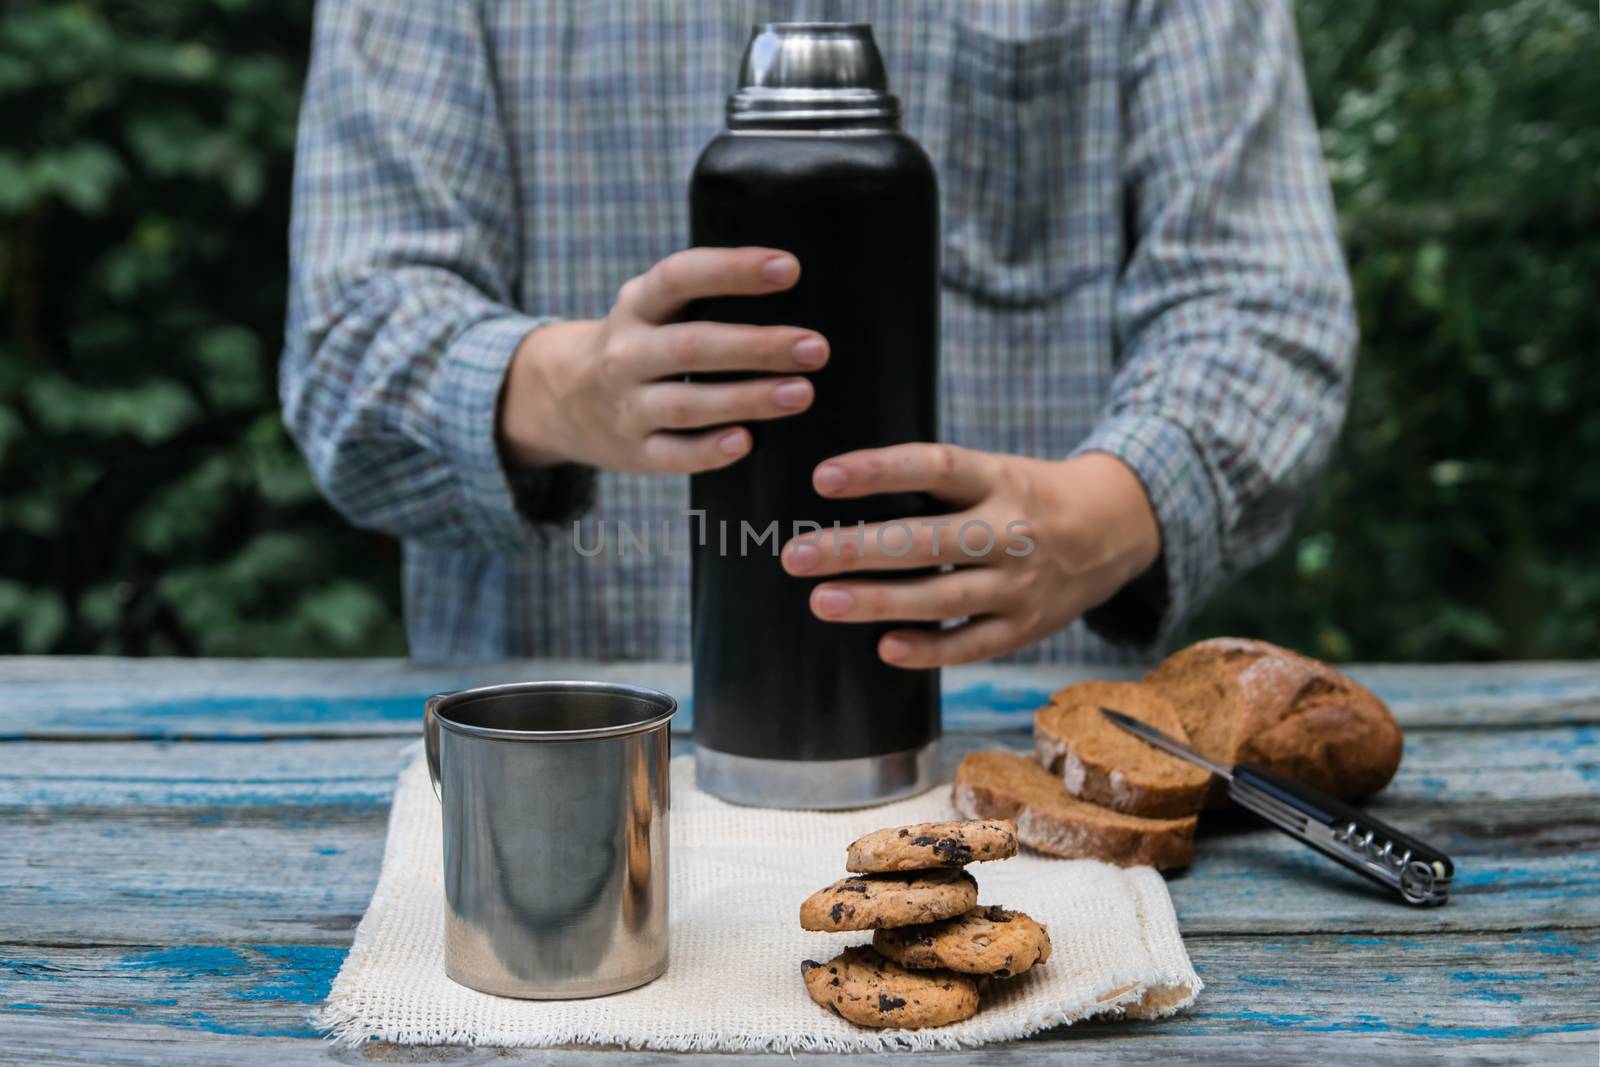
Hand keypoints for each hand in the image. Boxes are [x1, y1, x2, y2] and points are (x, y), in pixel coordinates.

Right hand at [498, 247, 827, 472]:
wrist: (565, 398)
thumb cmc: (644, 342)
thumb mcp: (655, 308)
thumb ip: (706, 297)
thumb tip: (798, 285)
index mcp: (637, 305)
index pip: (680, 276)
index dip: (733, 270)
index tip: (790, 269)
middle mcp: (626, 353)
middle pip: (691, 346)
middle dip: (756, 346)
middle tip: (815, 348)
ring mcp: (626, 406)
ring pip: (687, 404)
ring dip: (746, 399)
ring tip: (801, 393)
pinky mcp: (635, 452)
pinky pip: (673, 455)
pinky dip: (710, 451)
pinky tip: (748, 442)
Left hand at [779, 447, 1161, 666]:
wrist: (1114, 530)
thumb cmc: (1025, 496)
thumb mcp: (993, 470)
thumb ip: (934, 482)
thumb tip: (837, 490)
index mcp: (999, 479)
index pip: (935, 467)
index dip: (878, 470)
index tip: (822, 479)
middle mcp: (1012, 530)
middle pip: (927, 540)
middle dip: (857, 549)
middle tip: (795, 555)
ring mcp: (1021, 584)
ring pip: (944, 597)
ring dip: (879, 601)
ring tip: (822, 602)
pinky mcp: (1027, 627)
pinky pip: (973, 644)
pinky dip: (929, 649)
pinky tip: (884, 648)